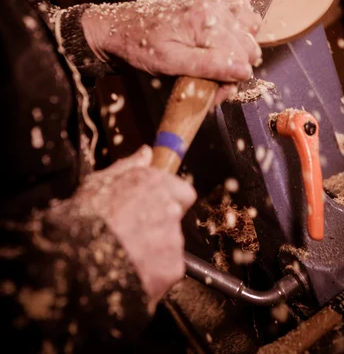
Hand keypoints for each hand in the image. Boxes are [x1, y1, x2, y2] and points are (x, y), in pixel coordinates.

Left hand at [81, 0, 261, 102]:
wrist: (121, 27)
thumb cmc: (140, 46)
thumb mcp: (170, 64)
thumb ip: (208, 66)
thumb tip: (242, 71)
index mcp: (204, 21)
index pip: (240, 58)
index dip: (230, 81)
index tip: (214, 92)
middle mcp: (214, 6)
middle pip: (248, 45)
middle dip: (235, 68)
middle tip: (213, 82)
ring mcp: (214, 0)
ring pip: (250, 27)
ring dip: (241, 47)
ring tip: (219, 60)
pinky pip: (242, 7)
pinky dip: (241, 24)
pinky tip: (225, 38)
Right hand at [82, 146, 195, 310]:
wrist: (79, 259)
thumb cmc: (85, 218)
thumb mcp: (99, 181)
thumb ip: (129, 165)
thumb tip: (145, 152)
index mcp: (156, 184)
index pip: (183, 192)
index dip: (170, 200)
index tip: (152, 207)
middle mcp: (170, 208)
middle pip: (174, 219)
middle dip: (158, 225)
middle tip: (132, 233)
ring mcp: (173, 239)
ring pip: (170, 245)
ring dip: (156, 249)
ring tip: (127, 254)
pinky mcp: (172, 268)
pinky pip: (167, 270)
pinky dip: (154, 272)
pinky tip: (132, 270)